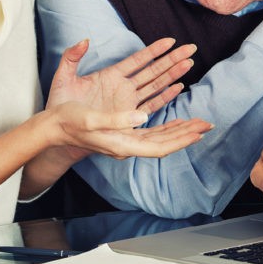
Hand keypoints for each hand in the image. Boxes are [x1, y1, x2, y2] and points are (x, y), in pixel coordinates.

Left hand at [47, 37, 195, 115]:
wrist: (59, 129)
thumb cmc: (60, 104)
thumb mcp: (62, 78)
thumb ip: (72, 57)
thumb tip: (83, 40)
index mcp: (111, 75)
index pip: (138, 59)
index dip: (154, 50)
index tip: (171, 40)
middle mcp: (123, 87)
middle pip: (153, 70)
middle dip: (172, 59)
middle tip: (191, 48)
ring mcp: (127, 101)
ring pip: (156, 85)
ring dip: (173, 75)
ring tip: (189, 63)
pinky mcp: (128, 116)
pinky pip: (150, 104)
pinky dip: (164, 96)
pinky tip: (178, 87)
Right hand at [48, 101, 211, 159]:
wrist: (54, 127)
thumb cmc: (70, 121)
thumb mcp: (91, 118)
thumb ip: (117, 119)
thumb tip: (143, 116)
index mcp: (122, 144)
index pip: (159, 147)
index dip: (180, 140)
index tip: (199, 133)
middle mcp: (127, 145)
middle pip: (164, 144)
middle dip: (187, 134)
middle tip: (208, 125)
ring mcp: (125, 141)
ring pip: (160, 138)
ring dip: (180, 130)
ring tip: (198, 123)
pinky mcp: (123, 133)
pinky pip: (151, 132)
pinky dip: (166, 126)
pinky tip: (175, 120)